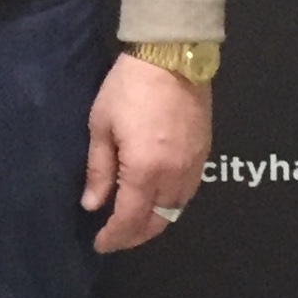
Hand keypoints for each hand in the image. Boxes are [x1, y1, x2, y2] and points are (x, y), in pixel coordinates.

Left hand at [80, 53, 211, 252]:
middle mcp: (173, 177)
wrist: (172, 54)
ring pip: (175, 211)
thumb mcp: (102, 124)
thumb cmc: (129, 86)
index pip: (130, 221)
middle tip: (115, 236)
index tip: (99, 243)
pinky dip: (171, 203)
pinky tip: (157, 197)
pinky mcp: (204, 154)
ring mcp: (193, 167)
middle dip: (134, 236)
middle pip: (157, 223)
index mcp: (145, 171)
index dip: (113, 237)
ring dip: (154, 221)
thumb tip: (92, 205)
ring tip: (133, 219)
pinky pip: (188, 192)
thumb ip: (99, 169)